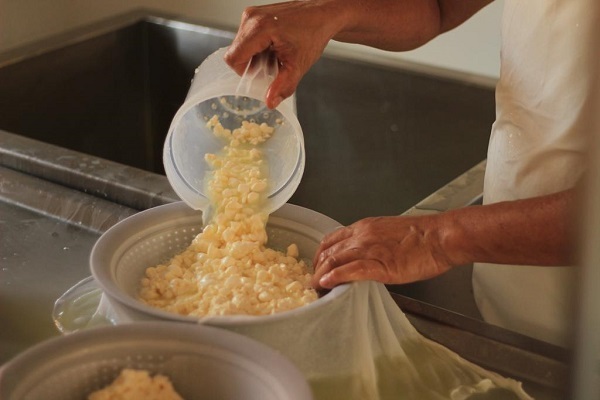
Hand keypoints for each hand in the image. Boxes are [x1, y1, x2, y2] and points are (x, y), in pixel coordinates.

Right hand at [224, 1, 345, 108]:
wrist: (322, 15)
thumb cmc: (314, 33)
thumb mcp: (298, 65)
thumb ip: (283, 86)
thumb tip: (270, 102)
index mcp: (259, 28)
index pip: (233, 58)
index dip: (244, 72)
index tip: (260, 75)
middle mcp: (251, 18)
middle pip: (236, 52)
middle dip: (252, 65)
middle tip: (272, 65)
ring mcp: (252, 15)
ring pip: (240, 46)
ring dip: (255, 56)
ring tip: (275, 55)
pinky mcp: (255, 15)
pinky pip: (246, 38)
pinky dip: (258, 48)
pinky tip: (274, 48)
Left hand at [311, 215, 454, 289]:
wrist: (440, 237)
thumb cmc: (421, 237)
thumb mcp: (389, 234)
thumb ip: (372, 243)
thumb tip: (363, 257)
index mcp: (364, 228)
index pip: (331, 240)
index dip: (320, 255)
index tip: (317, 267)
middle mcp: (362, 236)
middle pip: (328, 252)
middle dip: (317, 268)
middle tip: (313, 282)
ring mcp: (369, 249)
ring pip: (335, 261)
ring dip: (322, 276)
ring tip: (316, 288)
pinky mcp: (380, 264)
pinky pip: (351, 270)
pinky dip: (336, 277)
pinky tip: (327, 284)